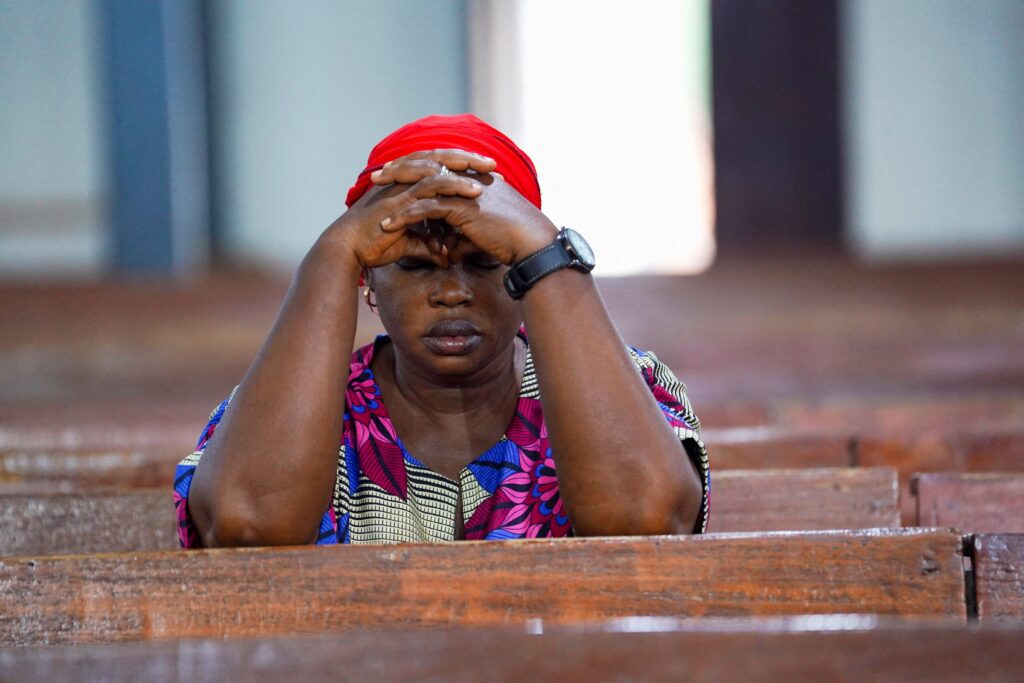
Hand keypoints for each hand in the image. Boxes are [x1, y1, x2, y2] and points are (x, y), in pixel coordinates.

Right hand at [327, 151, 494, 269]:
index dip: (459, 166)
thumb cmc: (372, 245)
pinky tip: (473, 192)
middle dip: (468, 159)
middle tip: (493, 163)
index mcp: (404, 183)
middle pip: (441, 159)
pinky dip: (455, 187)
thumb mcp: (406, 243)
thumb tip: (442, 255)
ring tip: (490, 172)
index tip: (483, 171)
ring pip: (439, 168)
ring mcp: (402, 186)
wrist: (348, 250)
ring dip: (466, 169)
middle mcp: (403, 179)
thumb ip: (425, 244)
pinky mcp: (401, 198)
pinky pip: (432, 186)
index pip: (436, 166)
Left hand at [372, 150, 556, 264]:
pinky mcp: (461, 207)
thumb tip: (448, 248)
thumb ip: (463, 237)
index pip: (441, 167)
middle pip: (427, 167)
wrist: (532, 244)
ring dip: (397, 189)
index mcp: (476, 179)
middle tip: (378, 175)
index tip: (398, 173)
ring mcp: (465, 191)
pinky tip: (389, 225)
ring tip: (375, 195)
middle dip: (401, 170)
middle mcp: (470, 178)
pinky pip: (427, 209)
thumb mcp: (482, 236)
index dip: (418, 168)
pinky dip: (406, 217)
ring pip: (423, 185)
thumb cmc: (514, 241)